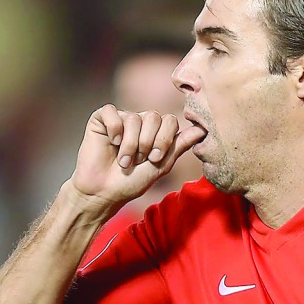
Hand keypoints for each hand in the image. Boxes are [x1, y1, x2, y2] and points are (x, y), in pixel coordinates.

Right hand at [70, 105, 204, 207]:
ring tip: (124, 161)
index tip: (154, 159)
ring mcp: (122, 119)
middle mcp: (140, 123)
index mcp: (156, 132)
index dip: (164, 140)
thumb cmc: (132, 182)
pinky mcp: (101, 119)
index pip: (170, 121)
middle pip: (154, 116)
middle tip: (140, 160)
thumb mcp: (161, 165)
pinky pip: (111, 112)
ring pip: (134, 117)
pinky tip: (112, 142)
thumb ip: (179, 146)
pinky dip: (114, 129)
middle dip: (148, 142)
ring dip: (130, 144)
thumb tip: (202, 130)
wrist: (104, 192)